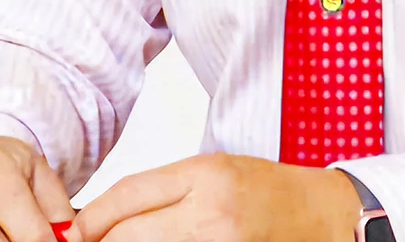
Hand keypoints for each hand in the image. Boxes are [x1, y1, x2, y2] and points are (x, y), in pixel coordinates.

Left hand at [69, 154, 361, 241]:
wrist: (326, 215)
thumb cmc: (272, 190)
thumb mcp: (216, 170)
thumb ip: (165, 190)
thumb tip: (108, 215)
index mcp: (206, 174)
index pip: (126, 197)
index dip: (90, 219)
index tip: (79, 230)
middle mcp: (210, 212)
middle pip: (126, 235)